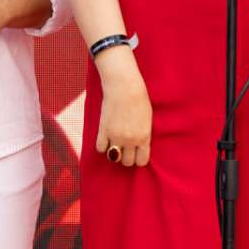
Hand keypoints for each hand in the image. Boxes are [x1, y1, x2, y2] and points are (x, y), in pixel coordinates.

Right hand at [94, 48, 151, 167]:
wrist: (124, 86)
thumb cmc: (139, 99)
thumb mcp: (147, 120)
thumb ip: (143, 135)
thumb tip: (138, 146)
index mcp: (144, 137)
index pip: (141, 161)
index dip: (138, 159)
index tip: (135, 153)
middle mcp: (131, 140)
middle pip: (127, 162)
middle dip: (126, 156)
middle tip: (124, 147)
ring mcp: (116, 137)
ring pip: (114, 157)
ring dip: (114, 152)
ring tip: (115, 143)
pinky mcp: (103, 130)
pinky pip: (100, 148)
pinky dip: (102, 145)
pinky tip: (105, 137)